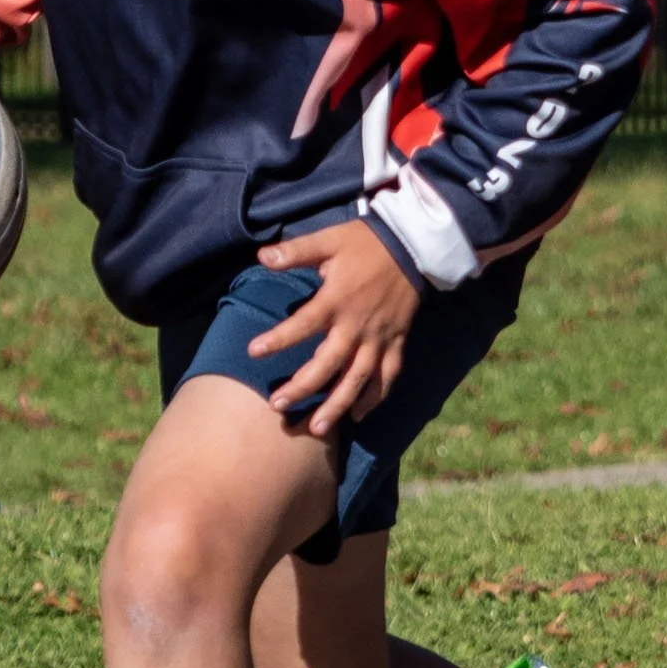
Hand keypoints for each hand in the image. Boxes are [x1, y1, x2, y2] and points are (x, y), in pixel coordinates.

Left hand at [250, 221, 422, 434]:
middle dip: (303, 388)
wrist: (413, 245)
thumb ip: (296, 252)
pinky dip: (375, 398)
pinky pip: (388, 376)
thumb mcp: (329, 240)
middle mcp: (357, 326)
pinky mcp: (397, 342)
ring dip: (337, 405)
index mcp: (337, 300)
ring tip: (317, 428)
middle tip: (278, 407)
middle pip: (328, 365)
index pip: (303, 325)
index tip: (253, 352)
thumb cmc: (366, 243)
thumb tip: (261, 257)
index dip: (278, 339)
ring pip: (358, 379)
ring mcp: (379, 338)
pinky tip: (358, 415)